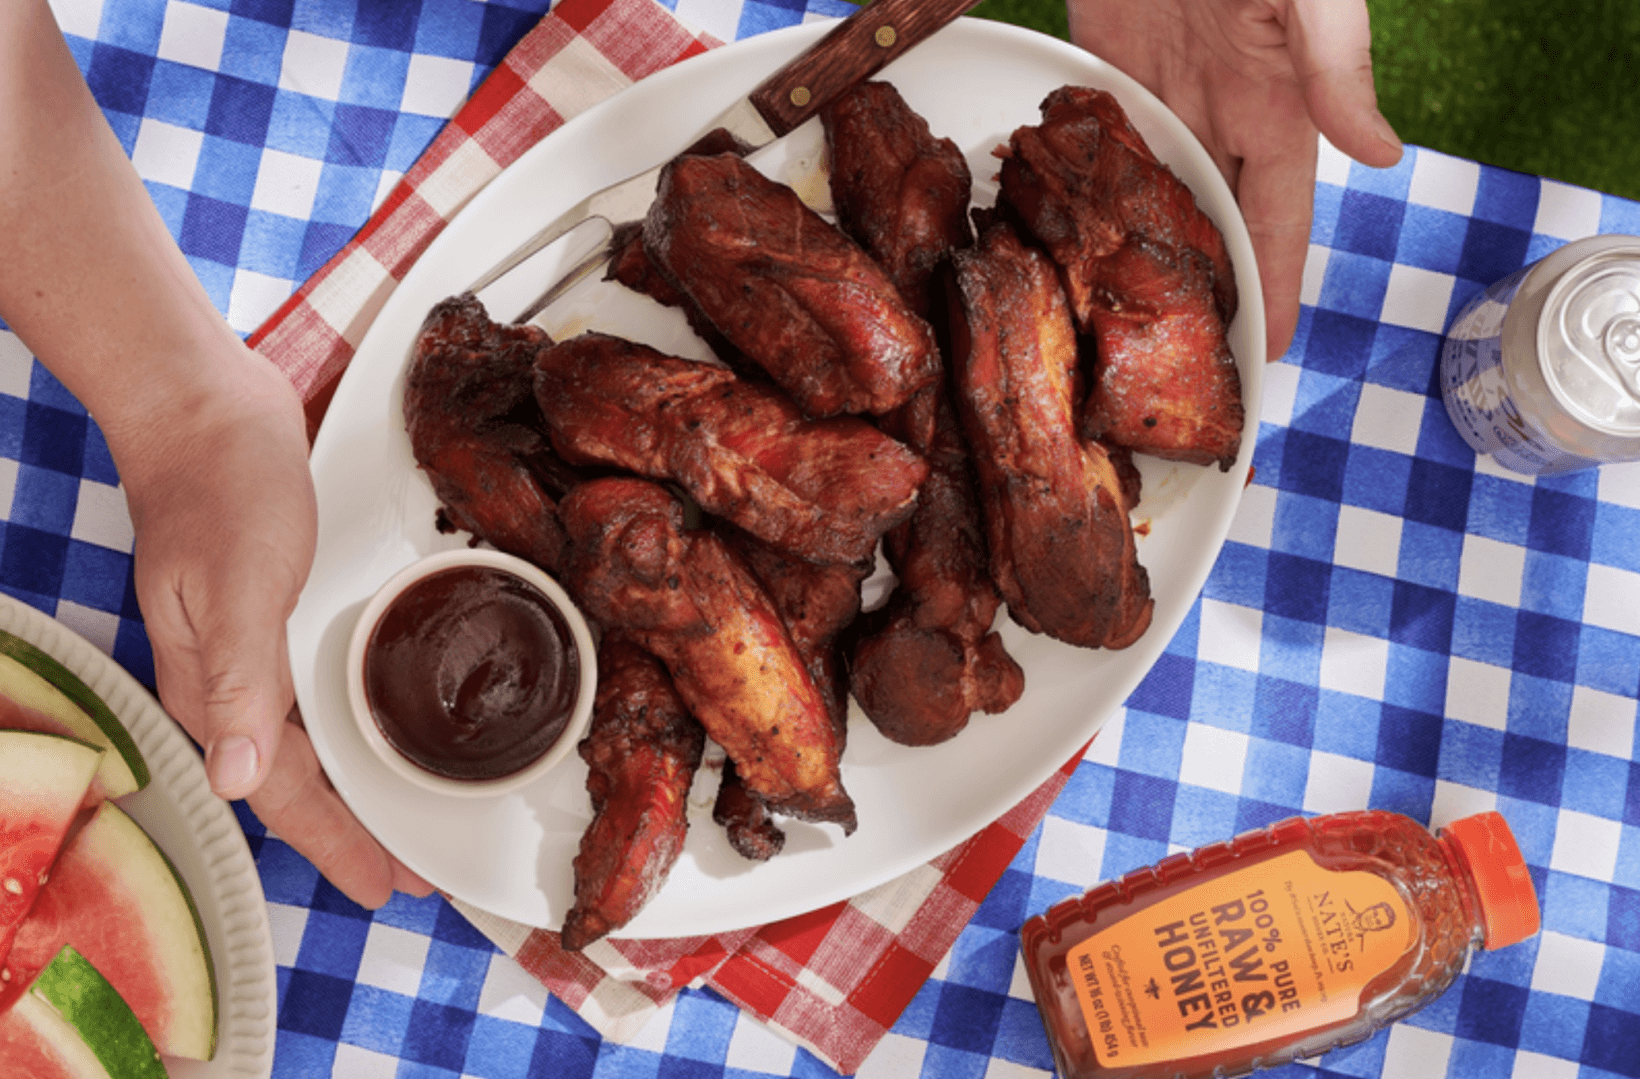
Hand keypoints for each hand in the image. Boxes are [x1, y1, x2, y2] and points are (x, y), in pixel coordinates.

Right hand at [113, 343, 431, 907]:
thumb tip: (235, 778)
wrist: (205, 406)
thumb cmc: (219, 484)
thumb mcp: (239, 581)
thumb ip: (237, 681)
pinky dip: (349, 726)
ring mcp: (250, 648)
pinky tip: (378, 728)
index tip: (384, 887)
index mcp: (213, 686)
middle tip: (411, 873)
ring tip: (405, 817)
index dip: (333, 846)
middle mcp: (228, 680)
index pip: (277, 795)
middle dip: (351, 832)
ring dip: (356, 784)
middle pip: (296, 782)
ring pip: (308, 743)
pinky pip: (313, 695)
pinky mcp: (275, 614)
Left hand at [1067, 0, 1402, 358]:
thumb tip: (1380, 154)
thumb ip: (1336, 64)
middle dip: (1200, 292)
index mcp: (1276, 105)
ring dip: (1132, 254)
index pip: (1277, 222)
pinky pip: (1091, 141)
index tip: (1267, 352)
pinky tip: (1059, 236)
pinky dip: (1078, 187)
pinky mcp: (1102, 65)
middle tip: (1178, 364)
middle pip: (1210, 224)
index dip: (1274, 288)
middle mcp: (1218, 110)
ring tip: (1113, 324)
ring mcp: (1158, 91)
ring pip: (1147, 195)